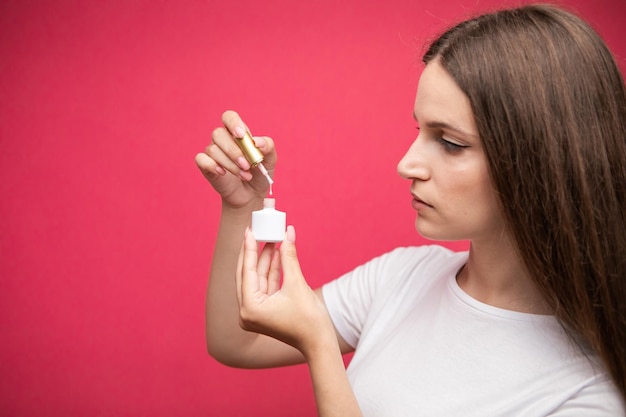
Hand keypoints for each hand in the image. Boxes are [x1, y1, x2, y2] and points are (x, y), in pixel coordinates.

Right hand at [195, 110, 275, 207]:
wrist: (252, 195)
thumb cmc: (260, 174)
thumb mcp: (270, 160)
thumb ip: (268, 146)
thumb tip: (256, 141)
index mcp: (238, 134)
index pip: (229, 117)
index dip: (233, 123)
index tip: (241, 135)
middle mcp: (223, 140)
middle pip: (218, 133)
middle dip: (234, 151)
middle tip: (247, 166)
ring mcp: (213, 153)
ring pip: (212, 149)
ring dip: (230, 164)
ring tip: (244, 175)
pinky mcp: (206, 166)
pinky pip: (201, 159)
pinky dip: (212, 165)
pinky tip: (223, 173)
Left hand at [236, 226, 335, 356]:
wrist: (319, 343)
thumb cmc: (309, 320)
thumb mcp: (297, 283)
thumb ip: (289, 257)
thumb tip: (287, 233)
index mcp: (249, 308)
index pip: (247, 271)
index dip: (250, 248)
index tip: (249, 230)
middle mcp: (246, 312)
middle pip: (247, 275)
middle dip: (255, 253)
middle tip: (256, 231)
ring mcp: (254, 313)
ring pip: (257, 279)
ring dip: (265, 260)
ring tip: (271, 238)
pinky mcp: (263, 312)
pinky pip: (264, 286)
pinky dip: (270, 272)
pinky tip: (275, 254)